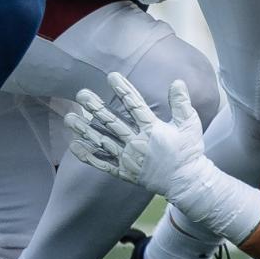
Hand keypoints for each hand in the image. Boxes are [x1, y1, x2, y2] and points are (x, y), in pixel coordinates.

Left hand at [66, 72, 206, 195]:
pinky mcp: (124, 172)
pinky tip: (74, 145)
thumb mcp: (190, 125)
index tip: (111, 76)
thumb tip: (177, 82)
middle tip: (81, 94)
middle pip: (112, 122)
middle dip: (96, 107)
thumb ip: (181, 103)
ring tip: (69, 117)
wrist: (185, 182)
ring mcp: (129, 159)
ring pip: (103, 142)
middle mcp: (138, 143)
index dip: (123, 90)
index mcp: (153, 130)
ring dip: (85, 130)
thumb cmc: (188, 151)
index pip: (135, 106)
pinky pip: (103, 164)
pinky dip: (88, 156)